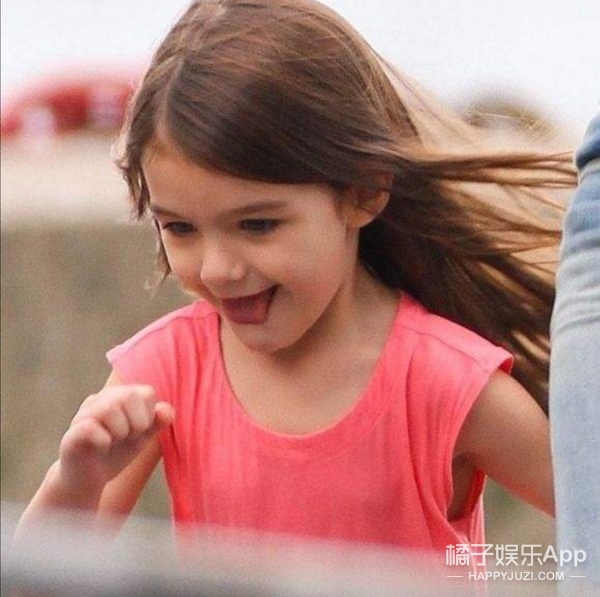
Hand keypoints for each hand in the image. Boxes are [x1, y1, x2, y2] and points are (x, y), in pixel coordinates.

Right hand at [56, 385, 173, 497]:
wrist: (88, 480)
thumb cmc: (116, 453)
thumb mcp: (142, 437)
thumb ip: (157, 422)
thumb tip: (168, 410)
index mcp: (119, 396)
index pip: (146, 393)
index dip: (150, 415)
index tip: (140, 431)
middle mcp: (100, 399)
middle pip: (129, 395)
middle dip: (138, 422)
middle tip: (128, 437)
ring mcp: (83, 415)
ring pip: (109, 408)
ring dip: (121, 430)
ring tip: (114, 441)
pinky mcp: (72, 434)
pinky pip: (90, 427)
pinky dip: (104, 440)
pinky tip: (102, 447)